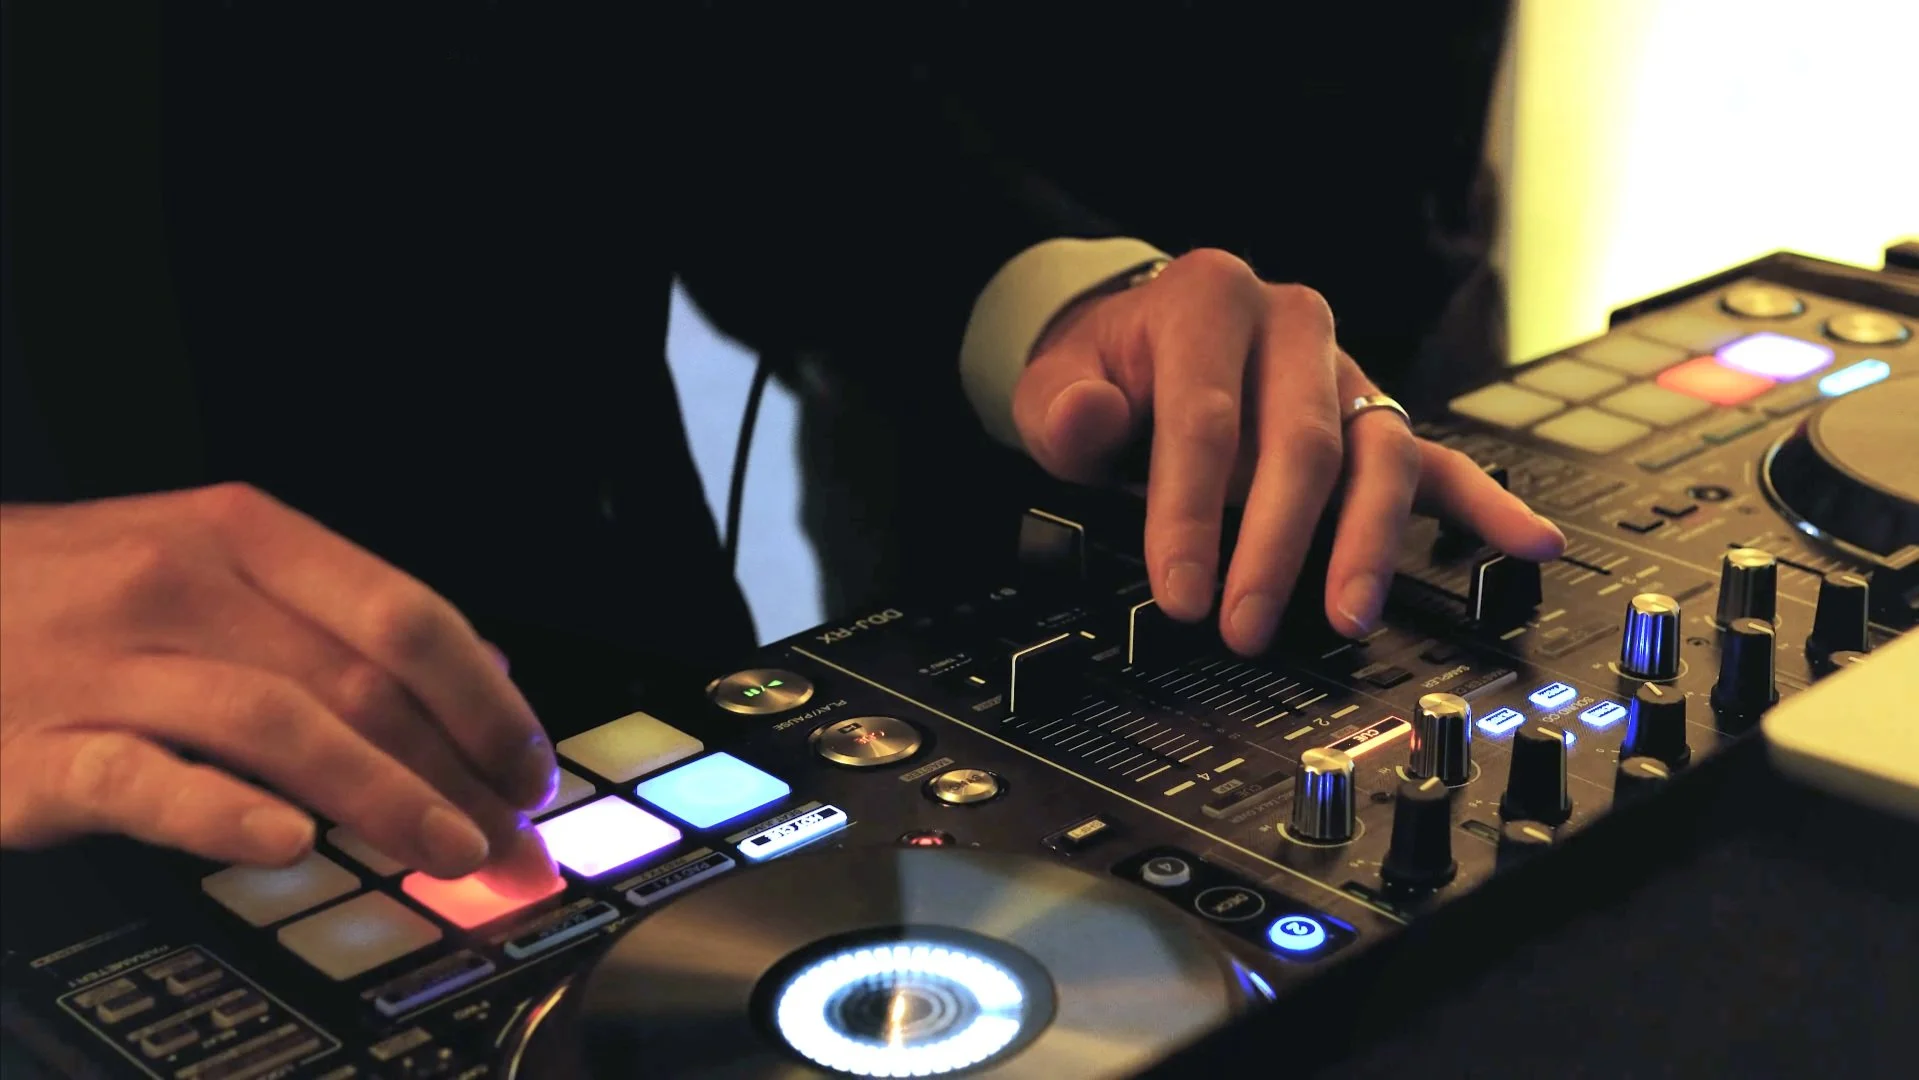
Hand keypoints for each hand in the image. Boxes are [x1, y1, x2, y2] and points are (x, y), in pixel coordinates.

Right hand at [0, 484, 559, 893]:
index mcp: (241, 536)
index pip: (403, 614)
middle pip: (359, 680)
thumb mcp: (208, 565)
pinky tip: (288, 844)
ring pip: (276, 724)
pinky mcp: (33, 752)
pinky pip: (141, 780)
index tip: (531, 767)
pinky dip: (222, 813)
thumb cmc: (69, 593)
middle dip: (460, 772)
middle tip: (515, 840)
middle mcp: (180, 586)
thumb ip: (342, 616)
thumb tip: (482, 670)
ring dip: (384, 798)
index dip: (486, 701)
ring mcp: (104, 667)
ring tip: (451, 851)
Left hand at [1014, 249, 1564, 654]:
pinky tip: (1527, 543)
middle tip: (1245, 624)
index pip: (1207, 416)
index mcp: (1209, 300)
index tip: (1179, 591)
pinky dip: (1485, 505)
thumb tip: (1084, 419)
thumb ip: (1063, 405)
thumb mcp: (1057, 380)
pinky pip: (1439, 463)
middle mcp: (1291, 324)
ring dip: (1367, 542)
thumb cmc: (1107, 371)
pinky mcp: (1378, 418)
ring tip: (1348, 614)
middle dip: (1274, 546)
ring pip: (1377, 455)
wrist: (1143, 344)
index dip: (1190, 512)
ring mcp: (1346, 372)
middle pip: (1301, 442)